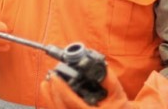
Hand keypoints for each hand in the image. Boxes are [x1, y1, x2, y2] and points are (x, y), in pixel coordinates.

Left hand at [38, 67, 167, 108]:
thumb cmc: (121, 108)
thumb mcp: (117, 93)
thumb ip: (108, 78)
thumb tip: (98, 65)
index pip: (71, 102)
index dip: (61, 89)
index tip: (54, 76)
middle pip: (60, 108)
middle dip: (51, 93)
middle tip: (49, 78)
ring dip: (49, 99)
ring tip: (46, 84)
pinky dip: (53, 105)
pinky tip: (50, 96)